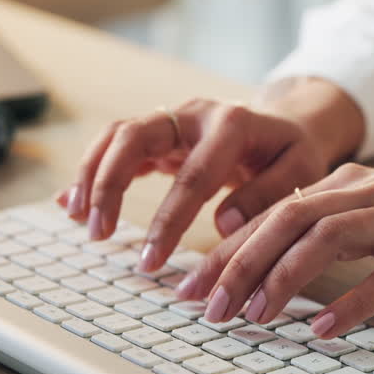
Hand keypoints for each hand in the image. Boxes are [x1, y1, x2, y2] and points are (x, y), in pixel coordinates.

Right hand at [59, 97, 338, 271]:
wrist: (289, 126)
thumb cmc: (295, 155)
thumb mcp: (301, 173)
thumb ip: (267, 196)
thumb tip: (223, 223)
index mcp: (233, 124)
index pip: (193, 175)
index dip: (169, 220)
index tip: (153, 260)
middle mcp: (195, 113)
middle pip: (135, 136)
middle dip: (110, 184)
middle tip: (98, 232)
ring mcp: (173, 119)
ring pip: (117, 135)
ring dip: (92, 175)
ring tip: (78, 219)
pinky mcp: (160, 132)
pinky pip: (116, 145)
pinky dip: (93, 171)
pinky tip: (73, 202)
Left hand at [176, 164, 373, 338]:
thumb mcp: (369, 217)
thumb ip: (321, 230)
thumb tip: (257, 263)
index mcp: (345, 185)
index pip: (271, 212)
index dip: (226, 250)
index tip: (190, 287)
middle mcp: (368, 193)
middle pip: (288, 221)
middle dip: (240, 265)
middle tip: (208, 308)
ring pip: (329, 241)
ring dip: (283, 281)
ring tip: (253, 318)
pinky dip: (352, 303)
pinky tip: (324, 330)